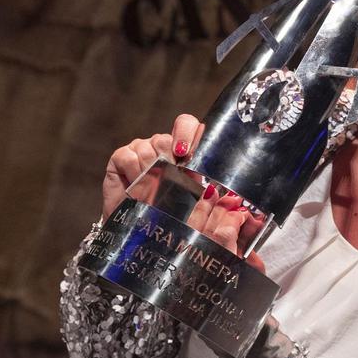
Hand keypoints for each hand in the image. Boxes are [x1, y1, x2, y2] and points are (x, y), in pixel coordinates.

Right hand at [101, 114, 265, 272]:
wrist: (138, 232)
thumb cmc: (170, 218)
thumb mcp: (194, 209)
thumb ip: (212, 203)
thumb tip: (235, 207)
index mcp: (183, 152)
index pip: (187, 124)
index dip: (187, 131)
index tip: (186, 152)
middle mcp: (162, 147)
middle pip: (166, 138)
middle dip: (168, 162)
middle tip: (169, 181)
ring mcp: (141, 150)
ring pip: (147, 147)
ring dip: (150, 172)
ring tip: (152, 191)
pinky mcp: (121, 158)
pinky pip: (127, 156)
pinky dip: (133, 172)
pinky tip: (136, 187)